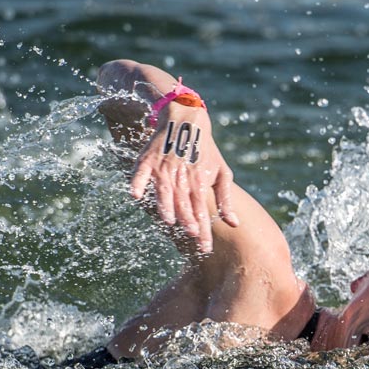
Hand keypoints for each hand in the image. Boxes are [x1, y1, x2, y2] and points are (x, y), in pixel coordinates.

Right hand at [130, 101, 238, 252]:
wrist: (188, 119)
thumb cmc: (206, 151)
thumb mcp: (222, 173)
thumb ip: (226, 200)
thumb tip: (234, 224)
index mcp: (200, 182)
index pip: (202, 211)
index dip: (204, 230)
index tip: (206, 248)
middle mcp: (183, 176)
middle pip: (185, 203)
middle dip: (189, 221)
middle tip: (193, 237)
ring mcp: (164, 167)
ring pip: (165, 190)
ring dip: (167, 205)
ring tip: (169, 220)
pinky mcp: (148, 159)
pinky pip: (141, 173)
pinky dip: (137, 182)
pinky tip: (135, 194)